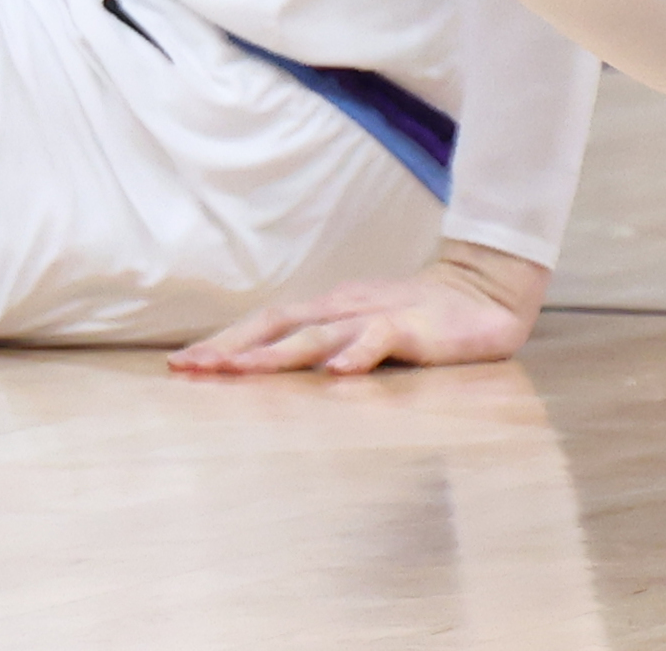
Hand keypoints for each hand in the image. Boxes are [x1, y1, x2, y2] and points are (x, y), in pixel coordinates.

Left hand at [169, 243, 547, 376]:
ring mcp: (374, 316)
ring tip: (239, 372)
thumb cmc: (418, 319)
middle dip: (229, 348)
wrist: (483, 291)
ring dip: (275, 354)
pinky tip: (337, 374)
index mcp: (325, 312)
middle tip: (188, 368)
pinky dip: (356, 355)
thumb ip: (326, 347)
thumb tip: (275, 369)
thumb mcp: (363, 333)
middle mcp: (339, 310)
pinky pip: (380, 339)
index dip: (223, 342)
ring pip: (316, 335)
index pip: (263, 324)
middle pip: (274, 325)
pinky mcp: (412, 328)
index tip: (182, 364)